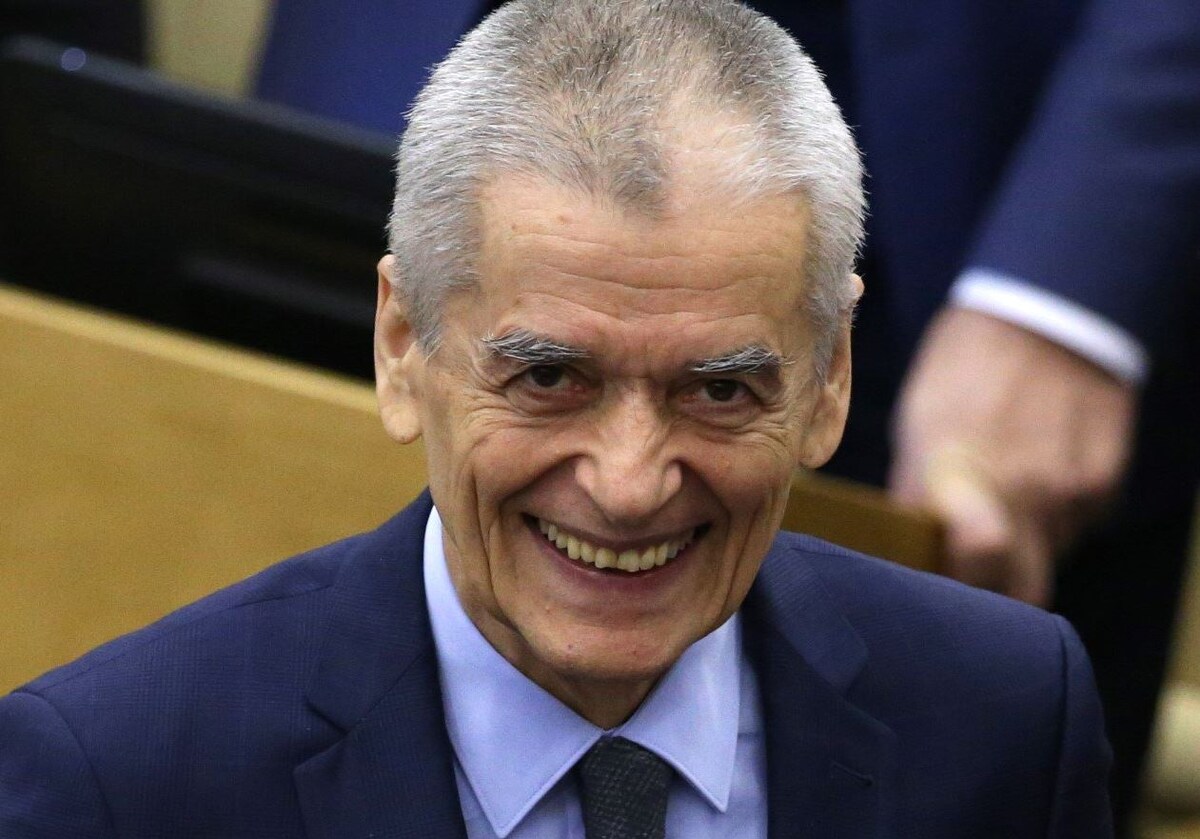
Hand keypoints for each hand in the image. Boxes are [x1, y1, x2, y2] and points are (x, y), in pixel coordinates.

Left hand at [888, 308, 1135, 605]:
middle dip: (996, 586)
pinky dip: (1054, 513)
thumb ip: (916, 490)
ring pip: (1049, 555)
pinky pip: (1078, 524)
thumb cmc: (965, 365)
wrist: (1045, 313)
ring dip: (1025, 540)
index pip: (977, 557)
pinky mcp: (1107, 482)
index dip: (958, 583)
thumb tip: (910, 547)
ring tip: (1003, 488)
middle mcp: (1026, 490)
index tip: (941, 578)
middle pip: (1022, 587)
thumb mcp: (918, 418)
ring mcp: (1074, 490)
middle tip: (970, 561)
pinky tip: (1036, 469)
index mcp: (964, 472)